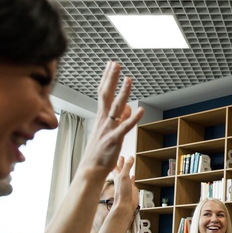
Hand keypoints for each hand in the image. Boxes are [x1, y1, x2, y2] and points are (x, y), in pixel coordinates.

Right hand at [77, 61, 143, 178]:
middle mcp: (103, 121)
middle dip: (111, 78)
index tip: (110, 65)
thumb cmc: (99, 152)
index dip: (107, 78)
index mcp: (101, 118)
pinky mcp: (115, 139)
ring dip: (123, 93)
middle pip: (106, 95)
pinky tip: (140, 109)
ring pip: (116, 107)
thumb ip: (119, 118)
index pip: (102, 93)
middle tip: (115, 63)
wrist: (91, 169)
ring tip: (129, 79)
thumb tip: (130, 108)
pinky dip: (133, 118)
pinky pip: (125, 127)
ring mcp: (108, 129)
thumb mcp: (109, 132)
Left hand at [110, 155, 138, 218]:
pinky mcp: (131, 189)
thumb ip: (127, 167)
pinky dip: (132, 178)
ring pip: (126, 174)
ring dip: (127, 170)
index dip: (117, 160)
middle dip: (121, 163)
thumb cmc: (122, 192)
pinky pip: (132, 181)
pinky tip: (133, 176)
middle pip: (120, 169)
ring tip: (129, 165)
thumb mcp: (124, 176)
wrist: (125, 205)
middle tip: (122, 157)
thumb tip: (130, 158)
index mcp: (117, 176)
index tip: (119, 155)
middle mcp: (120, 179)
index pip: (116, 166)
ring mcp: (126, 184)